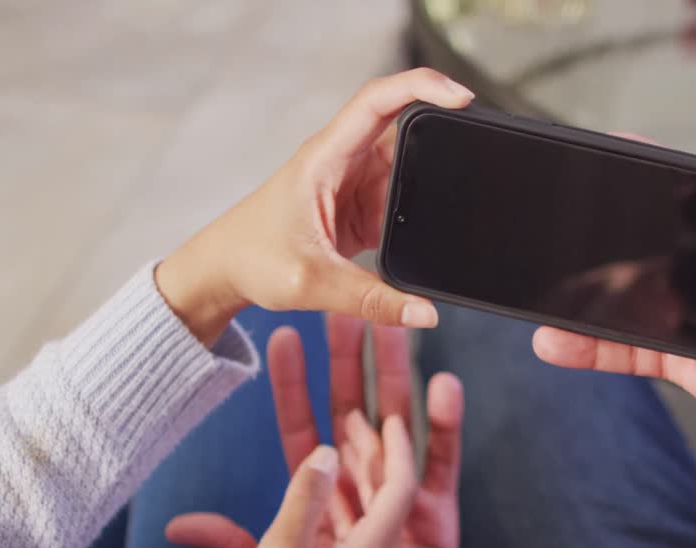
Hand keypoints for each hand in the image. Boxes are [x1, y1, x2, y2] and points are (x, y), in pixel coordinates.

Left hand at [155, 69, 474, 345]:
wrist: (223, 272)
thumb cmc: (252, 259)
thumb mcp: (313, 283)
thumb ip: (372, 301)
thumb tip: (424, 313)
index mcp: (325, 157)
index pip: (377, 100)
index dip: (421, 86)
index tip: (460, 97)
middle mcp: (341, 161)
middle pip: (402, 131)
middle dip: (437, 141)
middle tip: (471, 160)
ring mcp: (352, 183)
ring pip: (407, 169)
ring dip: (426, 186)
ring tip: (448, 205)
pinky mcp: (358, 208)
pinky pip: (399, 200)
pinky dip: (416, 213)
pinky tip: (426, 229)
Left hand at [167, 315, 464, 547]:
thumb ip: (229, 546)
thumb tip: (180, 526)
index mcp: (316, 497)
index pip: (304, 427)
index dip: (296, 384)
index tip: (287, 338)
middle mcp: (358, 491)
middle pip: (356, 411)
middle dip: (353, 362)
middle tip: (350, 307)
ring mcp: (398, 503)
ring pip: (400, 426)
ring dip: (398, 379)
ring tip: (398, 328)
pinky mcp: (435, 522)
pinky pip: (439, 468)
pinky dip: (442, 429)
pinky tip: (442, 389)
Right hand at [167, 427, 417, 547]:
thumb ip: (303, 501)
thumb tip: (323, 453)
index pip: (398, 487)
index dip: (393, 446)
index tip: (386, 413)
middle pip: (386, 487)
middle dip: (377, 442)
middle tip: (363, 404)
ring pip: (369, 504)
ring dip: (359, 463)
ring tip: (347, 420)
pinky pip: (354, 523)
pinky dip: (343, 492)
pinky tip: (331, 469)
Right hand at [532, 114, 695, 527]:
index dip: (667, 178)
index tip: (620, 155)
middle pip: (666, 250)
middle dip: (614, 240)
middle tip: (563, 226)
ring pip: (643, 303)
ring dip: (595, 301)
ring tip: (549, 295)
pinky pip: (640, 353)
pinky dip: (599, 349)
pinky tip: (563, 344)